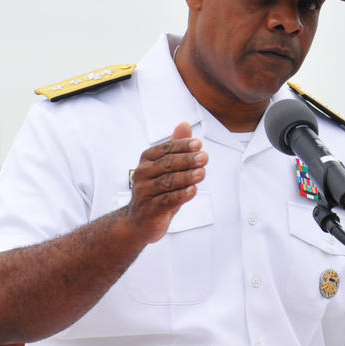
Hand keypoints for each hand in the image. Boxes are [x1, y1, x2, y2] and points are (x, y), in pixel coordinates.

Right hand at [126, 122, 207, 242]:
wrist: (140, 221)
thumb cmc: (156, 191)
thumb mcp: (166, 168)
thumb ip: (176, 148)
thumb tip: (184, 124)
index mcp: (147, 160)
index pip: (166, 149)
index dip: (182, 146)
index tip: (199, 144)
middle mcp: (143, 174)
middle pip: (167, 164)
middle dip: (187, 160)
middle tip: (204, 157)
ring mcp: (145, 192)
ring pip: (167, 182)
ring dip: (186, 177)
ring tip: (202, 173)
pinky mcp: (150, 209)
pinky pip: (167, 200)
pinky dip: (181, 195)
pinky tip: (193, 190)